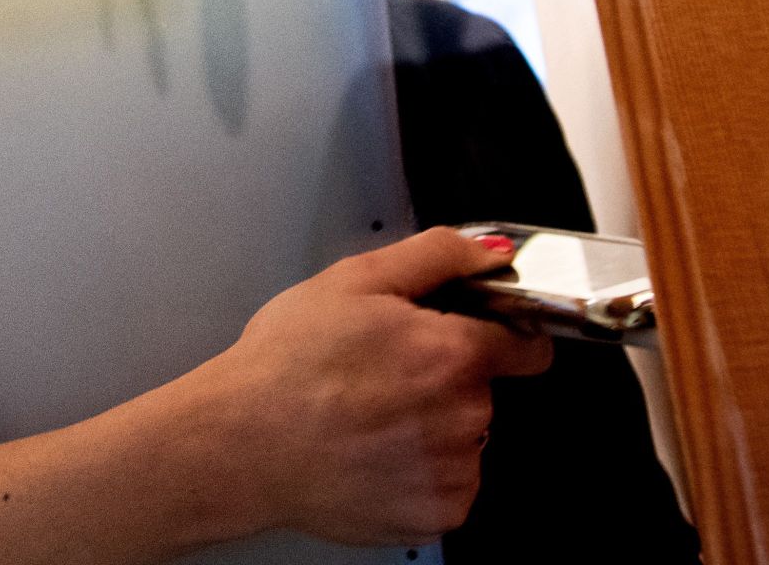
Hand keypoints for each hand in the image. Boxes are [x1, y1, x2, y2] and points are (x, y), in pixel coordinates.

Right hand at [175, 226, 554, 545]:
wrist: (241, 443)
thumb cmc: (285, 365)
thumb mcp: (352, 280)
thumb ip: (435, 255)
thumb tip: (490, 253)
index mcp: (452, 353)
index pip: (527, 345)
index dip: (497, 333)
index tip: (467, 337)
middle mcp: (466, 417)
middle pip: (483, 390)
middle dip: (445, 378)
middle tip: (380, 373)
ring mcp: (452, 472)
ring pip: (464, 438)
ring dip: (431, 428)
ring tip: (367, 416)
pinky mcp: (435, 515)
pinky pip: (449, 485)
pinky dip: (418, 473)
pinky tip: (371, 454)